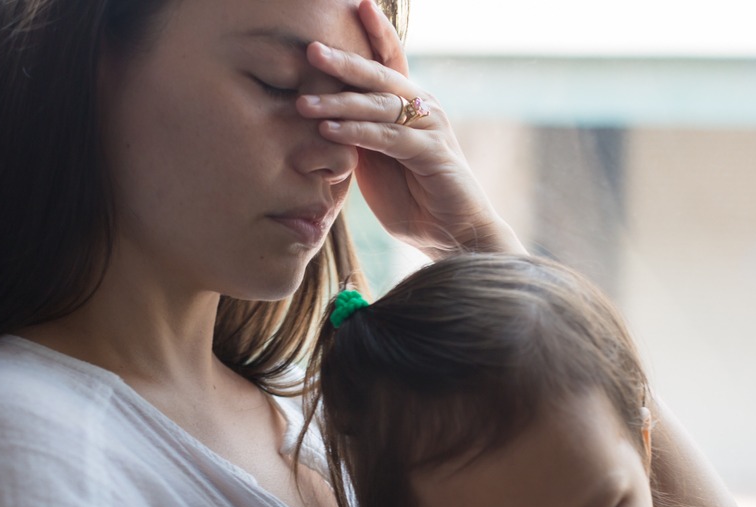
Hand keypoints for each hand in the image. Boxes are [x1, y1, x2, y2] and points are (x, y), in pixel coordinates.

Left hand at [297, 0, 524, 258]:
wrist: (451, 233)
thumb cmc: (413, 198)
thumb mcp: (375, 160)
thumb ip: (356, 133)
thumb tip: (319, 113)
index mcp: (410, 104)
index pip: (389, 60)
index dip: (375, 32)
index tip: (356, 4)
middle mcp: (423, 107)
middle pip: (380, 76)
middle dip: (344, 62)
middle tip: (310, 50)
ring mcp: (431, 128)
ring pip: (380, 105)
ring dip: (340, 102)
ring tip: (303, 102)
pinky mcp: (432, 153)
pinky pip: (388, 137)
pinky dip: (358, 132)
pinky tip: (330, 130)